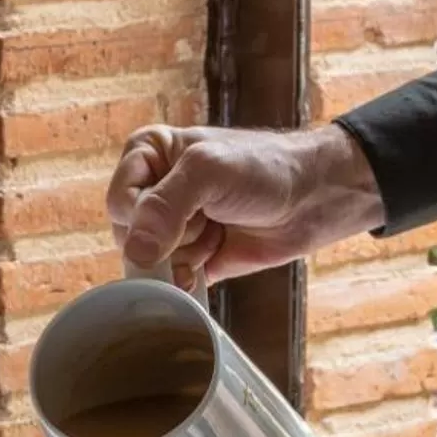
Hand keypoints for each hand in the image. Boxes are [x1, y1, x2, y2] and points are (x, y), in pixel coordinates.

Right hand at [105, 124, 385, 286]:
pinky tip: (212, 261)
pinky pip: (169, 282)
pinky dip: (188, 280)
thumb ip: (166, 206)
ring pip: (148, 263)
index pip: (118, 201)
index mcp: (147, 154)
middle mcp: (153, 189)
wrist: (317, 197)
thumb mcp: (209, 172)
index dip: (146, 216)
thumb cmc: (266, 168)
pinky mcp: (189, 258)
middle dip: (170, 238)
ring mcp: (171, 226)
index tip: (186, 211)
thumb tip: (135, 252)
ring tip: (217, 232)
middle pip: (128, 236)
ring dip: (185, 256)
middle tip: (207, 218)